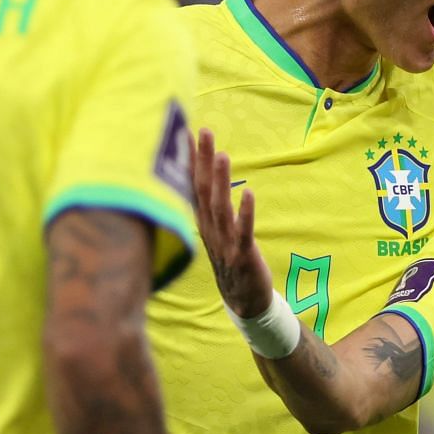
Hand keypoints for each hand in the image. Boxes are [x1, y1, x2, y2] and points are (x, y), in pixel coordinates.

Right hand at [192, 129, 273, 318]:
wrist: (242, 302)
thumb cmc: (230, 261)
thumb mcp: (215, 231)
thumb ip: (209, 207)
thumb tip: (205, 178)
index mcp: (203, 222)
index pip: (192, 186)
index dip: (190, 159)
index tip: (185, 131)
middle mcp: (209, 229)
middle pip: (204, 190)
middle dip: (203, 160)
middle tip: (204, 131)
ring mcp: (225, 242)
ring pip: (221, 208)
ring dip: (222, 181)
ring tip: (223, 155)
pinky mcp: (243, 255)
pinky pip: (244, 231)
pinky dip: (245, 213)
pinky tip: (248, 193)